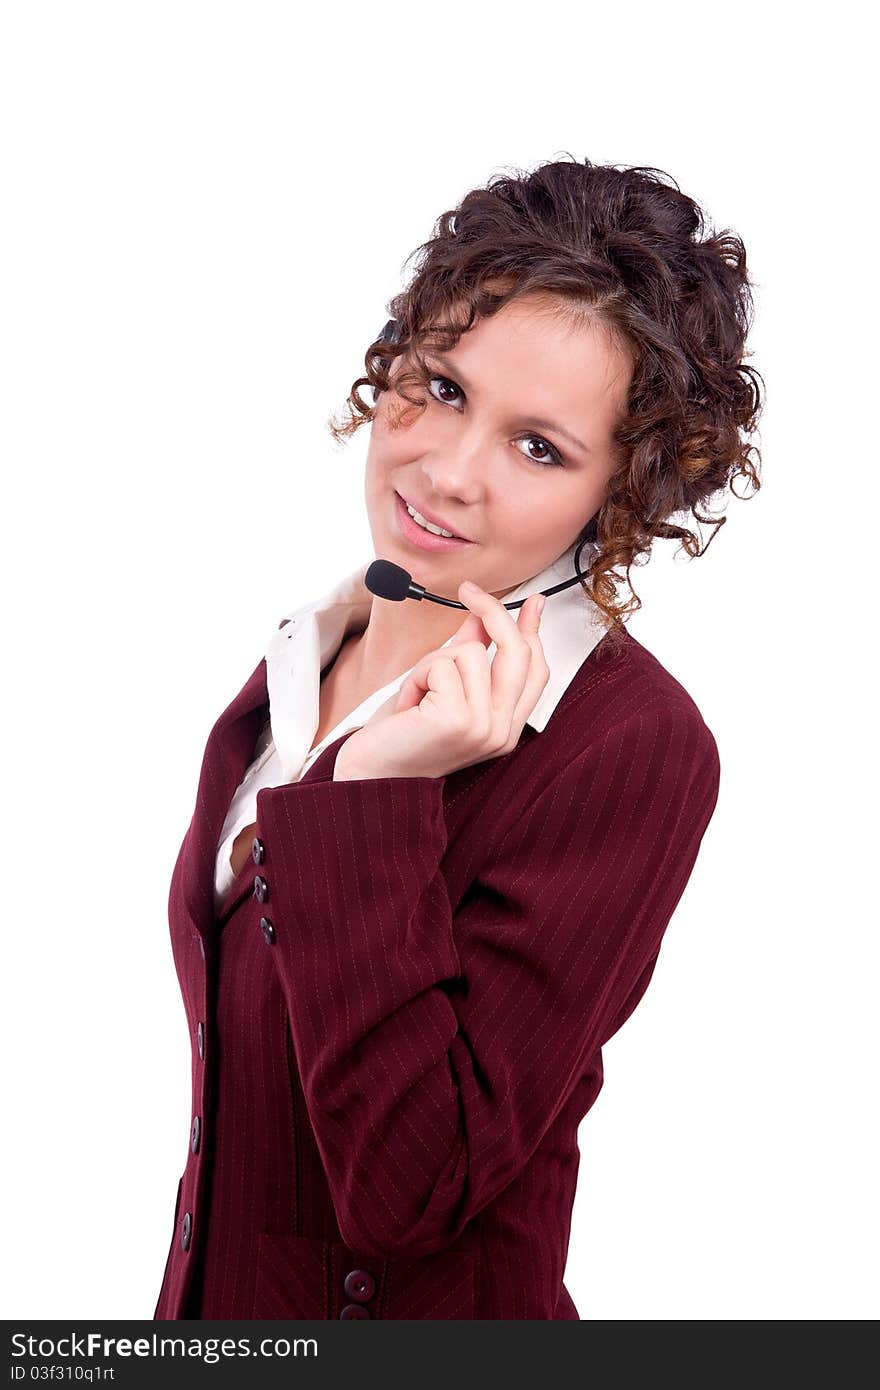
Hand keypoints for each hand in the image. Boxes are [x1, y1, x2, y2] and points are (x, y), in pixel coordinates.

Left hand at [333, 581, 548, 780]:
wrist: (370, 777)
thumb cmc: (401, 737)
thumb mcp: (439, 690)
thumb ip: (467, 656)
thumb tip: (482, 619)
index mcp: (506, 728)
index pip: (536, 670)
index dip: (533, 631)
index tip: (532, 601)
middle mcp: (502, 731)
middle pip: (517, 652)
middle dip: (492, 612)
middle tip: (468, 591)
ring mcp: (483, 727)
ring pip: (470, 652)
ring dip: (432, 664)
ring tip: (416, 695)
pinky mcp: (458, 720)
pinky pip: (442, 665)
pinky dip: (417, 676)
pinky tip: (409, 704)